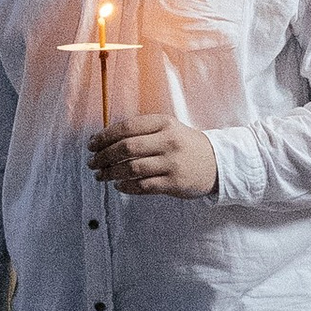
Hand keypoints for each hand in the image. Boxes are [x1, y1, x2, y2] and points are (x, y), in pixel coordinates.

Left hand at [89, 115, 218, 197]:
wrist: (218, 162)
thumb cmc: (185, 145)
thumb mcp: (168, 128)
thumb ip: (142, 131)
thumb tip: (106, 141)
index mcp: (164, 123)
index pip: (127, 127)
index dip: (105, 136)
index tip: (92, 144)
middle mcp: (168, 141)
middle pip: (126, 148)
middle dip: (104, 156)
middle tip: (92, 162)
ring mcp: (172, 163)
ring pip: (132, 169)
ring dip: (111, 173)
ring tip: (101, 175)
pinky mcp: (174, 183)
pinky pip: (143, 186)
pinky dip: (126, 187)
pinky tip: (119, 185)